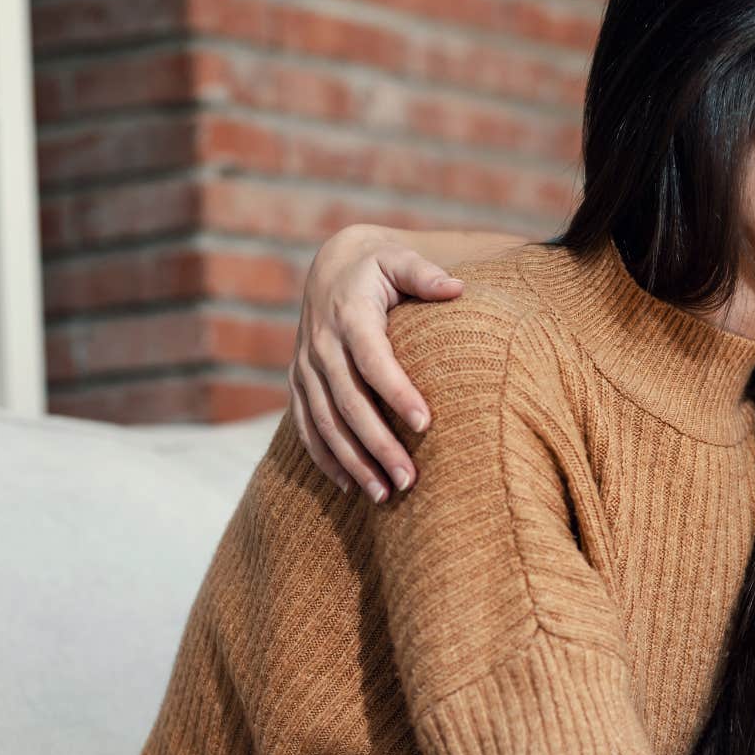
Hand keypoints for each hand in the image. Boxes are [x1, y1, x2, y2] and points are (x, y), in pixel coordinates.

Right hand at [292, 224, 462, 500]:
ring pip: (325, 423)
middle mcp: (321, 345)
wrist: (331, 267)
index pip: (373, 360)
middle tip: (410, 480)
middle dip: (378, 444)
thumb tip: (456, 287)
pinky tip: (351, 486)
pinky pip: (307, 426)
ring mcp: (305, 367)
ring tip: (385, 495)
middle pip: (349, 403)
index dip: (397, 391)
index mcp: (349, 315)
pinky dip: (326, 458)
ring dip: (354, 461)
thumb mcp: (399, 259)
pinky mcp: (298, 383)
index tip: (425, 423)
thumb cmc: (378, 267)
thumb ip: (425, 273)